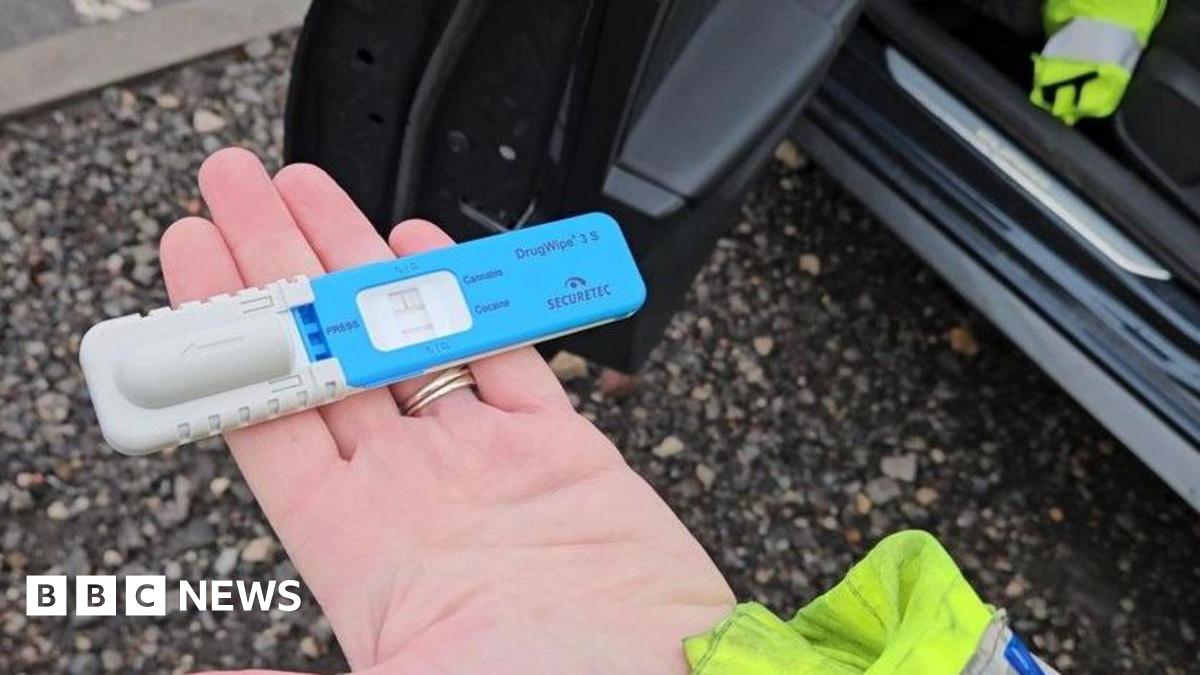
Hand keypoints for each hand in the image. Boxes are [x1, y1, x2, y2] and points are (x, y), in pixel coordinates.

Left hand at [160, 148, 733, 673]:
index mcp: (356, 546)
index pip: (266, 419)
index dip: (223, 341)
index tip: (192, 263)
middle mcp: (411, 492)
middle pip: (324, 358)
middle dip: (276, 270)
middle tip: (235, 191)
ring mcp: (482, 462)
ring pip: (404, 338)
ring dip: (355, 263)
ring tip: (307, 193)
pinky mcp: (557, 446)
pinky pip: (501, 352)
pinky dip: (464, 296)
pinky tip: (421, 248)